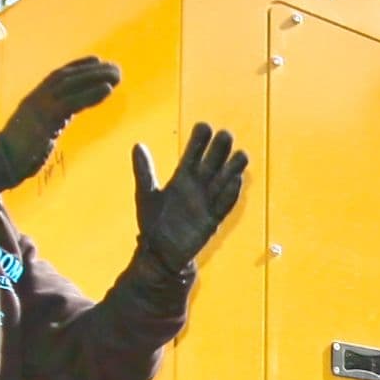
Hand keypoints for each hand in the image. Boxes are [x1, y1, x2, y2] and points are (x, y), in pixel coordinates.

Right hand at [0, 57, 120, 189]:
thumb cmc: (17, 154)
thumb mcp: (36, 130)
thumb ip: (50, 118)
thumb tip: (65, 113)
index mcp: (33, 100)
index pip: (57, 76)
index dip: (78, 67)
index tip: (97, 60)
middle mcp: (36, 99)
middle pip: (66, 77)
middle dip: (92, 70)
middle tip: (115, 67)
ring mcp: (39, 108)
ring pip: (70, 85)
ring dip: (96, 78)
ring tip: (116, 75)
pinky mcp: (44, 120)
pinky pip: (71, 103)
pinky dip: (90, 94)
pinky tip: (107, 90)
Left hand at [134, 121, 248, 271]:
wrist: (159, 253)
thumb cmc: (153, 223)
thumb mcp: (146, 194)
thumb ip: (144, 171)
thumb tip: (138, 145)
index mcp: (182, 178)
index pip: (193, 155)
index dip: (199, 141)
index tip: (204, 126)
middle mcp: (198, 187)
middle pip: (212, 164)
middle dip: (219, 150)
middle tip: (225, 134)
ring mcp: (207, 203)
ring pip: (223, 182)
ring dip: (232, 169)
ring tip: (241, 154)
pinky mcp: (212, 220)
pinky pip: (224, 205)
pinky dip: (231, 194)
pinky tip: (237, 181)